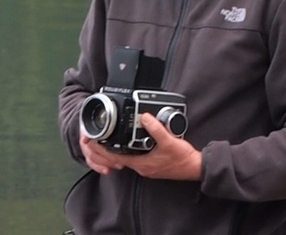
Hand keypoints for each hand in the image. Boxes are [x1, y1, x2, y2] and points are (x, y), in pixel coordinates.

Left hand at [79, 113, 201, 181]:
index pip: (115, 157)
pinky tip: (126, 144)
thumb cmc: (182, 158)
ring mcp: (146, 167)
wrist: (194, 168)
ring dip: (113, 151)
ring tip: (104, 141)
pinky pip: (132, 158)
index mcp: (141, 163)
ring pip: (123, 159)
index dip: (101, 149)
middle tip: (92, 139)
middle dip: (103, 150)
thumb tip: (145, 117)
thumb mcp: (169, 141)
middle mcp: (141, 167)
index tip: (92, 141)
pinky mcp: (151, 165)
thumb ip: (156, 128)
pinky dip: (125, 151)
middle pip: (116, 159)